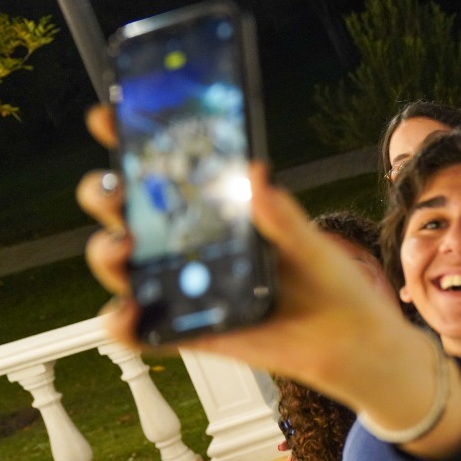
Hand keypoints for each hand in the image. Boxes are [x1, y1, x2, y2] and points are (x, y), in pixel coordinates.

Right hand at [78, 106, 435, 417]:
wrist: (354, 343)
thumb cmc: (335, 286)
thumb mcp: (313, 245)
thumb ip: (283, 217)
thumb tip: (257, 174)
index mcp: (222, 214)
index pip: (167, 173)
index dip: (131, 144)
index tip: (110, 118)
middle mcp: (195, 247)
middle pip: (127, 214)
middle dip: (105, 195)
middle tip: (118, 189)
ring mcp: (188, 288)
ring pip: (123, 266)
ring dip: (107, 253)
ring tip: (125, 246)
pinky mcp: (191, 331)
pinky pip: (142, 330)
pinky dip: (123, 323)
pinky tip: (132, 310)